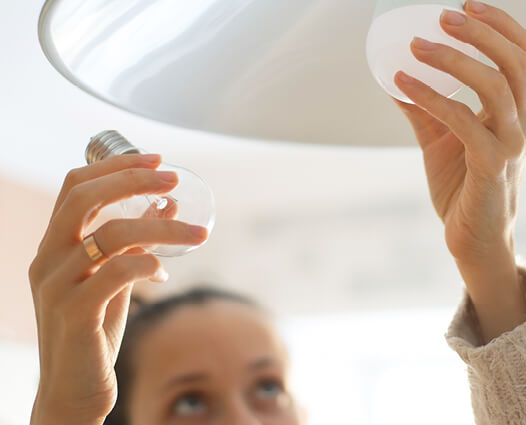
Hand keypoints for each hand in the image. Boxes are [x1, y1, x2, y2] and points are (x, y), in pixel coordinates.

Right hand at [28, 154, 207, 424]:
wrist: (73, 390)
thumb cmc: (94, 331)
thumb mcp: (114, 279)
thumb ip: (134, 243)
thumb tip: (168, 204)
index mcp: (54, 246)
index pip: (75, 187)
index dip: (116, 166)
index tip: (157, 159)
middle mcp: (47, 259)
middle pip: (84, 198)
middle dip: (133, 180)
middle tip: (174, 180)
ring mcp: (57, 286)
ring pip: (111, 234)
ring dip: (164, 228)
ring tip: (198, 235)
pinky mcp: (74, 313)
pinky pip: (118, 272)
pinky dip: (149, 264)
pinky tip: (163, 275)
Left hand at [393, 1, 525, 340]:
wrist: (473, 239)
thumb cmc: (462, 186)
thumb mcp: (441, 138)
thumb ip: (424, 106)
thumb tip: (392, 73)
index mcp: (519, 111)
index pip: (524, 54)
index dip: (500, 24)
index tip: (465, 3)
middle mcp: (525, 123)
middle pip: (516, 62)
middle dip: (481, 32)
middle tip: (443, 15)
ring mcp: (513, 145)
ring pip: (495, 85)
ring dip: (454, 59)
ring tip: (418, 43)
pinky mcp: (493, 166)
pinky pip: (464, 120)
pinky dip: (431, 97)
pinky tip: (402, 84)